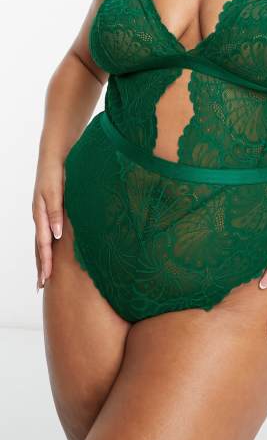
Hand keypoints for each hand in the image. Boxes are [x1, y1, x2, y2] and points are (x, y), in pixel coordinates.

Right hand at [32, 159, 64, 291]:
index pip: (42, 245)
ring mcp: (45, 213)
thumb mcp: (55, 191)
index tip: (45, 280)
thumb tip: (56, 236)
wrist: (56, 153)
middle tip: (41, 285)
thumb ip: (56, 212)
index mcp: (41, 215)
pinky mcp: (51, 208)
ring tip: (45, 273)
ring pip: (41, 240)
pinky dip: (48, 245)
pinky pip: (48, 231)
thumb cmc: (56, 171)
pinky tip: (52, 249)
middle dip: (41, 266)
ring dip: (43, 258)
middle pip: (38, 247)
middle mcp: (41, 216)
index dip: (45, 263)